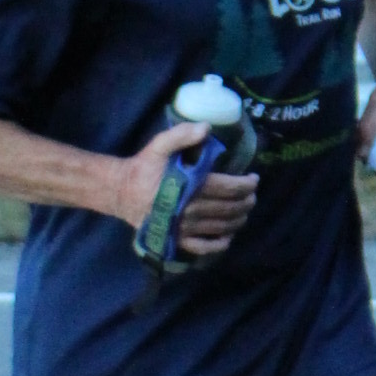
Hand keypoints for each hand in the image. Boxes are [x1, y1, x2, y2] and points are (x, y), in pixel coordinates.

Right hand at [117, 118, 257, 261]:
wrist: (122, 192)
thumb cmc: (144, 167)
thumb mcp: (159, 145)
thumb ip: (182, 135)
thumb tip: (207, 128)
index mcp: (192, 186)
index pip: (231, 188)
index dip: (247, 184)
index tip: (254, 179)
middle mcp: (192, 209)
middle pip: (230, 209)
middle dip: (247, 202)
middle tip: (252, 195)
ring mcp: (185, 227)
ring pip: (222, 227)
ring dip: (239, 220)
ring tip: (244, 212)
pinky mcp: (177, 240)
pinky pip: (203, 248)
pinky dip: (219, 245)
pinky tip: (227, 238)